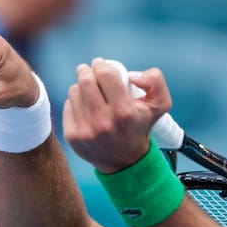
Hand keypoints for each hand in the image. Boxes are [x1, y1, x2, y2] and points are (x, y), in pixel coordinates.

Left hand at [63, 58, 172, 172]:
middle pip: (85, 80)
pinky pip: (67, 106)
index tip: (101, 65)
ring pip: (74, 91)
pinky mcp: (72, 136)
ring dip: (81, 86)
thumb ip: (154, 81)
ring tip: (90, 92)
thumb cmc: (140, 126)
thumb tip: (131, 74)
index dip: (101, 65)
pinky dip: (75, 102)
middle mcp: (103, 122)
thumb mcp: (159, 105)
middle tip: (90, 71)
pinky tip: (85, 107)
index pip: (105, 74)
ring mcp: (85, 131)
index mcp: (124, 112)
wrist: (125, 161)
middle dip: (86, 70)